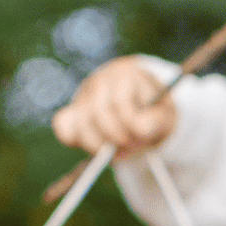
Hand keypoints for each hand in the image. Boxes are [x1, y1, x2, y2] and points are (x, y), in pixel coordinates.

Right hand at [52, 58, 176, 155]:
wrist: (139, 103)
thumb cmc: (152, 112)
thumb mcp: (163, 115)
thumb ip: (155, 121)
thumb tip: (139, 128)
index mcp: (125, 75)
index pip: (120, 104)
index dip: (131, 125)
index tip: (141, 135)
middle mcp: (100, 81)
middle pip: (100, 114)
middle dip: (116, 137)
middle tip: (128, 144)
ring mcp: (83, 96)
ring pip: (81, 124)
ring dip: (99, 145)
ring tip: (114, 148)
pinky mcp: (72, 112)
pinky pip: (62, 125)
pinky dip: (73, 139)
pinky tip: (93, 145)